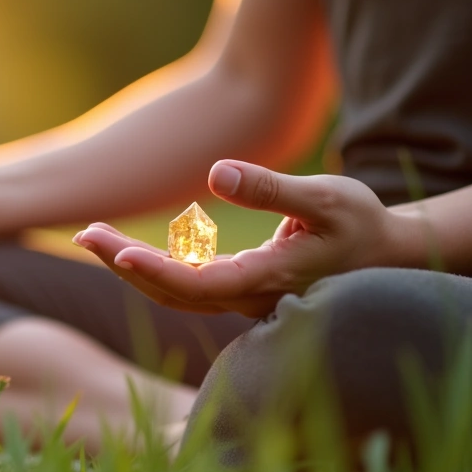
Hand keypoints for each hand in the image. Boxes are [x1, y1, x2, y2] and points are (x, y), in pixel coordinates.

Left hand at [73, 160, 403, 317]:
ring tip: (93, 237)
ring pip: (176, 290)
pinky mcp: (239, 289)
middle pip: (174, 290)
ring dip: (132, 266)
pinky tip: (129, 248)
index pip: (199, 284)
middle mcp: (249, 297)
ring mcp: (243, 298)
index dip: (156, 270)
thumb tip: (217, 173)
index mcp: (268, 279)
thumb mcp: (327, 196)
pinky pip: (186, 284)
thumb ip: (272, 188)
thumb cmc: (361, 222)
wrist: (387, 254)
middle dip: (125, 264)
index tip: (118, 251)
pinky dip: (154, 267)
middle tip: (85, 233)